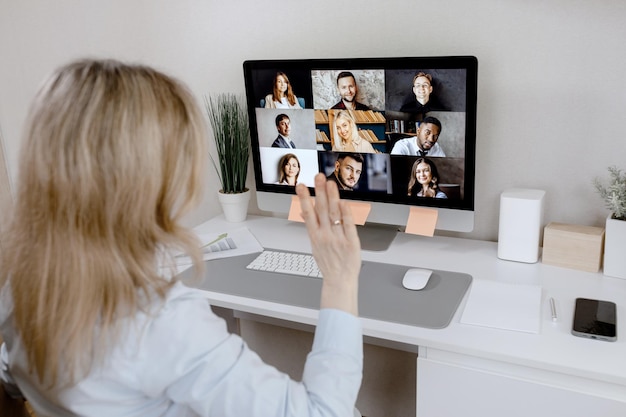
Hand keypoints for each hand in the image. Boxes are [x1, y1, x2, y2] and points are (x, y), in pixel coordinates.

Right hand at [296, 173, 360, 314]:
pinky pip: (348, 225)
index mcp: (315, 236)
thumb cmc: (329, 264)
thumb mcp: (315, 246)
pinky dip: (345, 213)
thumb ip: (313, 229)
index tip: (301, 186)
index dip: (304, 199)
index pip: (308, 213)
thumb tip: (306, 213)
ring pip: (334, 214)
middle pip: (321, 209)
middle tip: (318, 177)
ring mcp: (338, 238)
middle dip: (318, 192)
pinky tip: (343, 202)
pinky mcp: (351, 242)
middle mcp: (325, 235)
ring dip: (331, 197)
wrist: (339, 281)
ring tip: (330, 184)